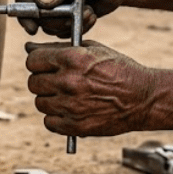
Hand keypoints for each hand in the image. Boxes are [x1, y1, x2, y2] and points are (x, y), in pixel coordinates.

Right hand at [14, 0, 127, 36]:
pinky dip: (76, 28)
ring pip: (47, 26)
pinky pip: (61, 31)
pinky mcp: (63, 15)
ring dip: (68, 24)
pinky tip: (90, 15)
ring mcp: (53, 2)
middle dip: (54, 20)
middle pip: (34, 14)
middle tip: (71, 17)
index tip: (33, 27)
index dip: (25, 11)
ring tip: (87, 12)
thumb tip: (40, 3)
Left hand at [24, 40, 155, 137]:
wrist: (143, 98)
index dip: (38, 62)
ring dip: (50, 99)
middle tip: (57, 81)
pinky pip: (49, 122)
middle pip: (33, 83)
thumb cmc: (119, 70)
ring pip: (40, 103)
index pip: (33, 60)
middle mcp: (69, 82)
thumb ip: (58, 48)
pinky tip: (70, 110)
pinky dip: (56, 117)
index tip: (44, 65)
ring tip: (68, 95)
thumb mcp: (93, 49)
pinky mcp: (75, 126)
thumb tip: (29, 47)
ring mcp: (71, 106)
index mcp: (72, 59)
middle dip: (43, 80)